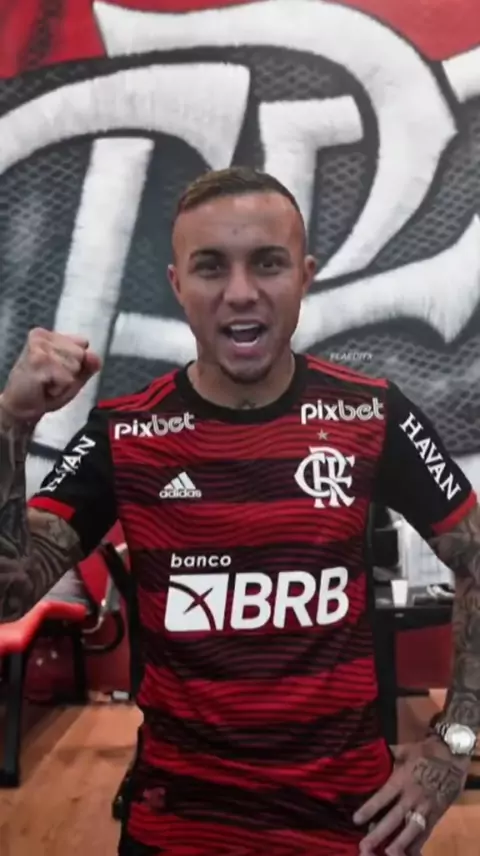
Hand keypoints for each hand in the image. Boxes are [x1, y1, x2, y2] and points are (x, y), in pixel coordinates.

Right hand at [1, 328, 101, 423]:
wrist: (21, 408)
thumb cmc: (45, 390)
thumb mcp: (73, 377)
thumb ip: (87, 366)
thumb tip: (94, 356)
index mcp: (51, 335)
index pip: (83, 344)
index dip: (77, 363)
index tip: (57, 370)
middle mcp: (43, 336)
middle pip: (80, 354)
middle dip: (71, 372)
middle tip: (51, 378)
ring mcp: (39, 346)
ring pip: (74, 366)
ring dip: (64, 381)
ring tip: (47, 382)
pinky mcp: (38, 360)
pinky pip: (67, 378)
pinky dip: (59, 388)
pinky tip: (43, 386)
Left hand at [353, 737, 468, 854]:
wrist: (452, 757)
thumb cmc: (425, 752)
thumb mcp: (404, 750)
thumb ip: (388, 756)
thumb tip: (371, 752)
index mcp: (401, 780)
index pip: (382, 798)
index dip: (369, 809)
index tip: (356, 820)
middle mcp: (412, 796)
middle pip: (393, 818)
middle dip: (379, 833)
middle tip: (365, 845)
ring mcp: (425, 807)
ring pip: (410, 829)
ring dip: (398, 842)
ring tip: (387, 853)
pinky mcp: (436, 814)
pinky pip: (426, 832)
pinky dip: (417, 843)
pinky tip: (408, 851)